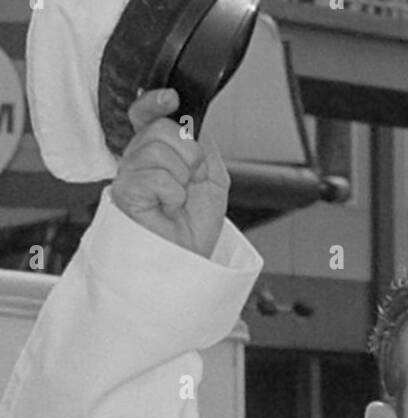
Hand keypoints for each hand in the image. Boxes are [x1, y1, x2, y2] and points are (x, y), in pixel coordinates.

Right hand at [110, 89, 229, 258]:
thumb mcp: (212, 176)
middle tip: (191, 181)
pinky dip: (173, 194)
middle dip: (189, 154)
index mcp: (157, 152)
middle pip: (160, 128)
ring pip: (158, 150)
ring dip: (182, 177)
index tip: (171, 99)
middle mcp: (139, 160)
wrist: (190, 258)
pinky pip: (155, 176)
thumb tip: (192, 122)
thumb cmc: (195, 226)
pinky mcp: (124, 193)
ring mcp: (129, 175)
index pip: (146, 114)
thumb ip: (203, 144)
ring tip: (179, 199)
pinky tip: (169, 207)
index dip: (155, 102)